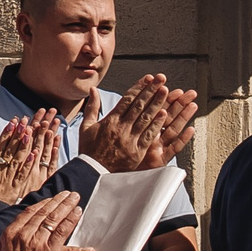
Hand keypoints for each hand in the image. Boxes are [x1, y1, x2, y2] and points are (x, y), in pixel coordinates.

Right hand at [0, 112, 58, 202]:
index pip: (0, 147)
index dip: (7, 133)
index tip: (13, 121)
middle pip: (10, 150)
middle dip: (17, 134)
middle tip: (25, 120)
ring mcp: (8, 180)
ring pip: (17, 160)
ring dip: (24, 145)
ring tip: (30, 131)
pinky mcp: (16, 189)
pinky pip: (22, 175)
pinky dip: (28, 164)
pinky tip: (34, 154)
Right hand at [80, 74, 198, 172]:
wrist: (92, 172)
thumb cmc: (89, 150)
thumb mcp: (86, 126)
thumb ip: (92, 107)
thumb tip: (93, 90)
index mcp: (110, 120)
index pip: (127, 99)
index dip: (139, 87)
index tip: (148, 78)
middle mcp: (121, 127)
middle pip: (139, 105)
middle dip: (151, 90)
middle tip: (162, 79)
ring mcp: (130, 139)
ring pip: (146, 118)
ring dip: (157, 103)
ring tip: (166, 91)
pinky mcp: (137, 151)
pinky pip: (148, 135)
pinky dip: (157, 124)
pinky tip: (165, 114)